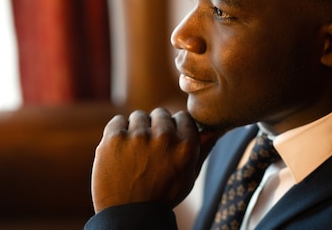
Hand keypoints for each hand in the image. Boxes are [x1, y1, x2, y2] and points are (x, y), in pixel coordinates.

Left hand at [90, 108, 222, 211]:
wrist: (129, 216)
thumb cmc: (162, 196)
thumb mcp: (189, 174)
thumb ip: (203, 147)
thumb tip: (217, 126)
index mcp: (186, 145)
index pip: (182, 117)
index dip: (175, 128)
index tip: (168, 141)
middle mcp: (164, 137)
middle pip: (160, 114)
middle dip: (156, 127)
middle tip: (150, 148)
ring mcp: (137, 136)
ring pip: (139, 116)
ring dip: (137, 129)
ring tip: (135, 151)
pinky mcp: (114, 138)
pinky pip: (118, 121)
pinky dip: (118, 132)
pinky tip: (120, 149)